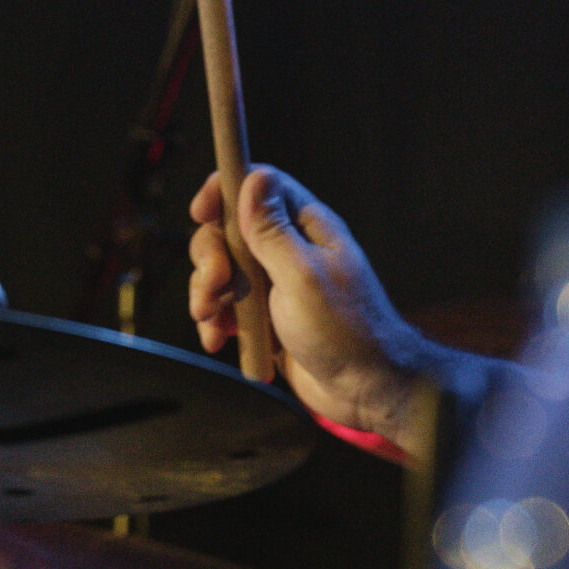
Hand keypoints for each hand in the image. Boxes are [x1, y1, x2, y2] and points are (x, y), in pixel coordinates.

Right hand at [187, 166, 440, 455]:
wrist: (366, 391)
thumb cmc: (346, 330)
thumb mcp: (302, 276)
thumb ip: (272, 231)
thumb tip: (253, 177)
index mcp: (306, 227)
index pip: (259, 187)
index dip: (225, 191)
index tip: (201, 212)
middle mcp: (289, 250)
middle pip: (230, 230)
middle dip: (210, 256)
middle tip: (214, 285)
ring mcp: (275, 285)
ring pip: (222, 270)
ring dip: (206, 292)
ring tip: (211, 319)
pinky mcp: (265, 318)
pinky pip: (227, 308)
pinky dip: (215, 320)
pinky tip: (216, 339)